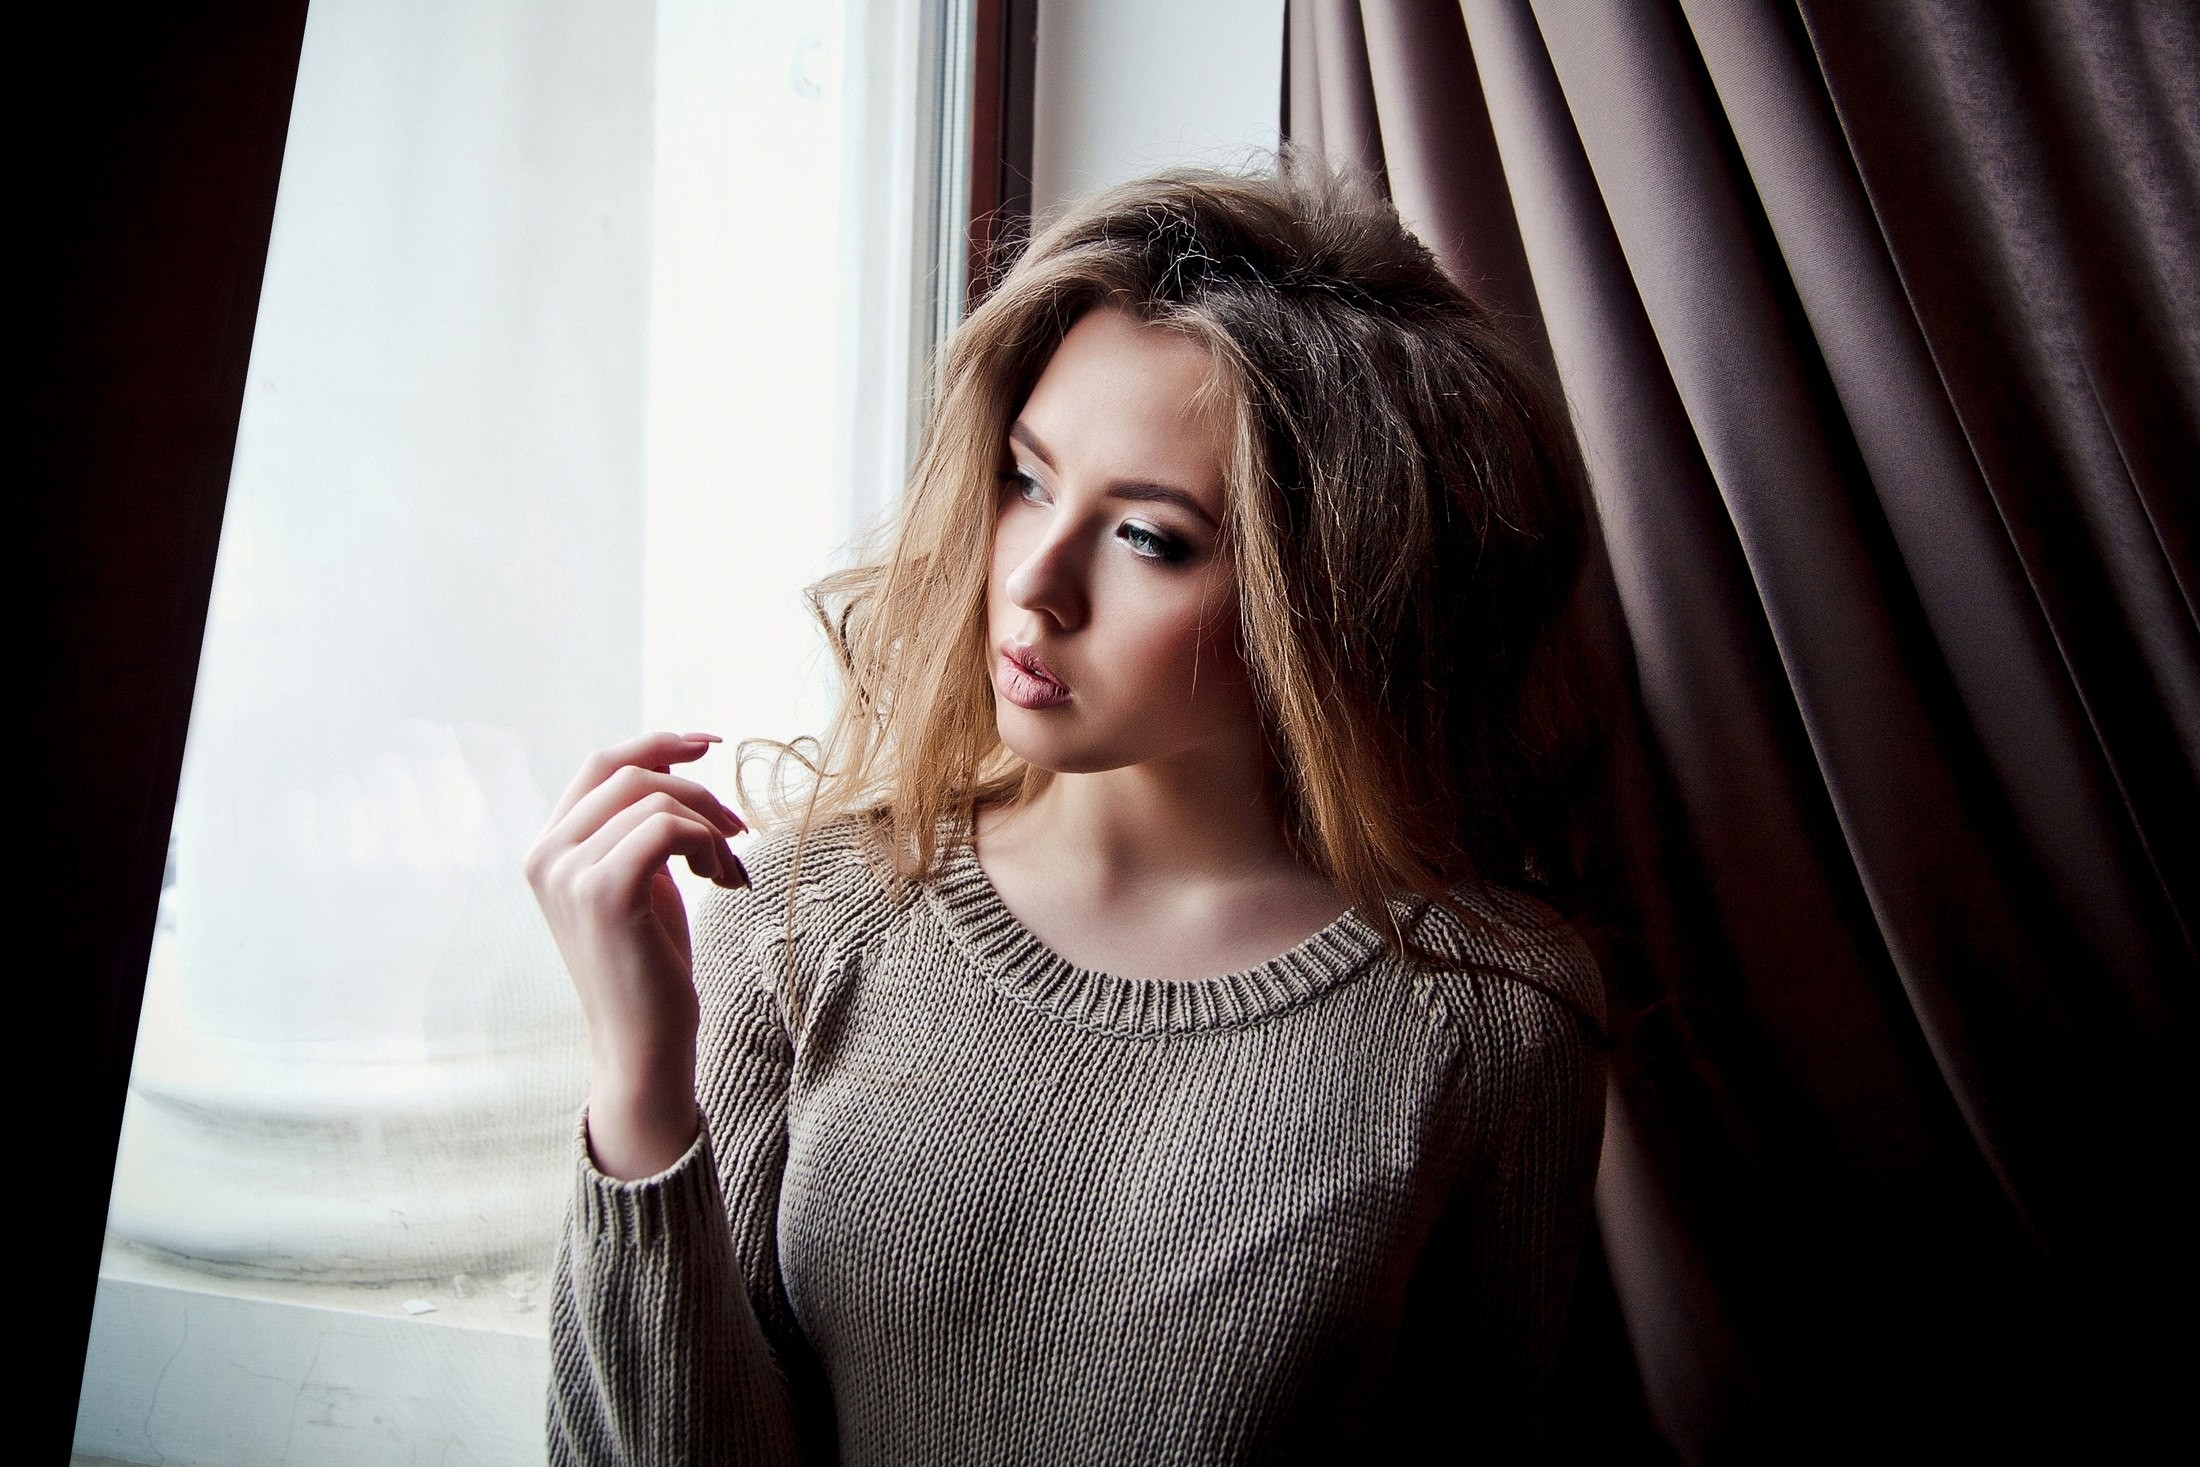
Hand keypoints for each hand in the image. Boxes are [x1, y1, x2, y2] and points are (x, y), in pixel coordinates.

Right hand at [525, 731, 747, 1178]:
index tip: (709, 744)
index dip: (658, 742)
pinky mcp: (602, 892)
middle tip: (738, 828)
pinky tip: (720, 879)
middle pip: (629, 771)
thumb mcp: (643, 881)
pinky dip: (706, 843)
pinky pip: (666, 827)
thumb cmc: (649, 965)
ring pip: (655, 799)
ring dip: (710, 827)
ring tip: (727, 871)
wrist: (643, 1044)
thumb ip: (640, 827)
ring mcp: (567, 872)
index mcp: (548, 848)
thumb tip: (673, 766)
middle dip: (696, 788)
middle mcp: (545, 855)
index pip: (600, 765)